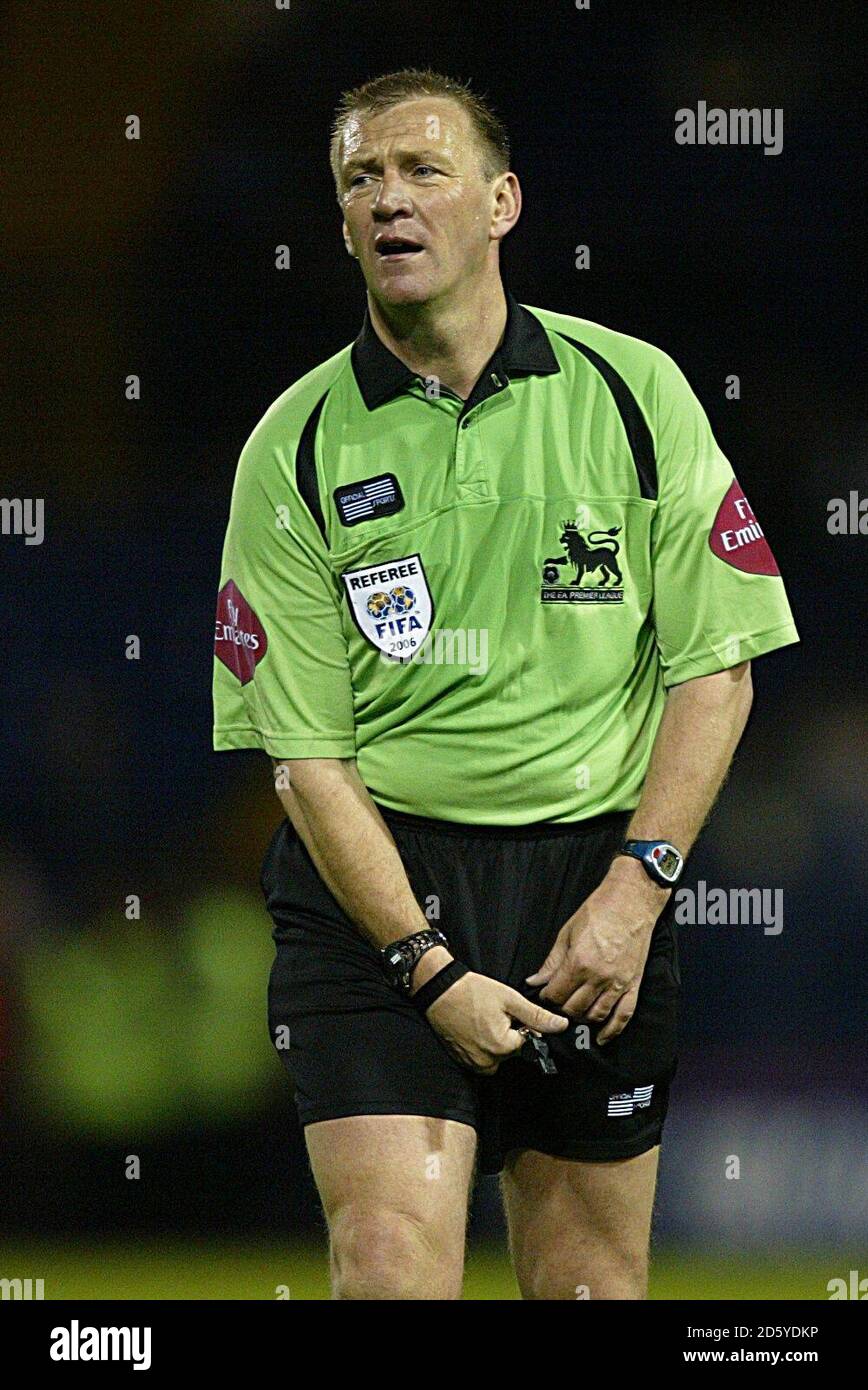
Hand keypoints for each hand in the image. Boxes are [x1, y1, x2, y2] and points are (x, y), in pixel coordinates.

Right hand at [423, 971, 568, 1074]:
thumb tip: (562, 1026)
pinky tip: (474, 1028)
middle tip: (492, 1014)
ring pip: (497, 1057)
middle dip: (508, 1034)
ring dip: (496, 1042)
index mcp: (501, 1047)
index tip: (506, 1012)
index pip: (526, 1041)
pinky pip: (482, 1059)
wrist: (437, 990)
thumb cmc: (472, 991)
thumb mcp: (509, 998)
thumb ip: (536, 1016)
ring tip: (483, 1020)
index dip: (520, 1024)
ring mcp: (472, 1064)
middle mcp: (487, 1062)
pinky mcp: (461, 1061)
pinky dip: (482, 1046)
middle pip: (511, 1051)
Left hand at [526, 857, 669, 1043]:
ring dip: (581, 1019)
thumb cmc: (600, 910)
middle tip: (557, 1003)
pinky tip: (602, 1037)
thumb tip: (536, 979)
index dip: (546, 997)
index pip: (556, 994)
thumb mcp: (567, 932)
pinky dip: (612, 1030)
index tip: (543, 994)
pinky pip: (623, 1015)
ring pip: (595, 1015)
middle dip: (561, 1008)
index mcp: (579, 963)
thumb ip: (552, 961)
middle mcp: (598, 977)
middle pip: (573, 1008)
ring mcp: (618, 983)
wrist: (632, 901)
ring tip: (574, 1014)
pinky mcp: (633, 984)